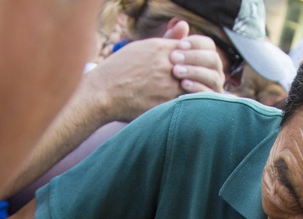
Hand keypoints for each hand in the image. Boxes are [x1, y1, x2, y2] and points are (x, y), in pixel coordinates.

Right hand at [85, 21, 223, 122]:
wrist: (102, 93)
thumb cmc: (118, 70)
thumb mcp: (142, 48)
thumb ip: (167, 40)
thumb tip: (185, 25)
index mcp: (161, 49)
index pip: (193, 48)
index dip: (195, 57)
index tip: (191, 66)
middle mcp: (166, 65)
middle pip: (197, 67)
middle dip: (200, 75)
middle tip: (199, 83)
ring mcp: (166, 86)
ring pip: (195, 87)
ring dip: (198, 91)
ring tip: (195, 96)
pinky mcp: (164, 105)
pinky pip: (186, 105)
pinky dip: (190, 106)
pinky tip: (188, 108)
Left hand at [163, 21, 225, 93]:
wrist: (157, 97)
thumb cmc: (162, 72)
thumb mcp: (166, 55)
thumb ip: (173, 39)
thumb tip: (182, 24)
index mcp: (206, 57)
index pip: (208, 45)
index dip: (195, 43)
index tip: (179, 44)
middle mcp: (215, 71)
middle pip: (213, 59)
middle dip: (194, 57)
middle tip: (174, 58)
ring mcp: (215, 88)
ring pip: (213, 76)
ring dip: (195, 72)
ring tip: (176, 71)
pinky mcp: (211, 103)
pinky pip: (209, 94)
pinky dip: (197, 88)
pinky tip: (183, 84)